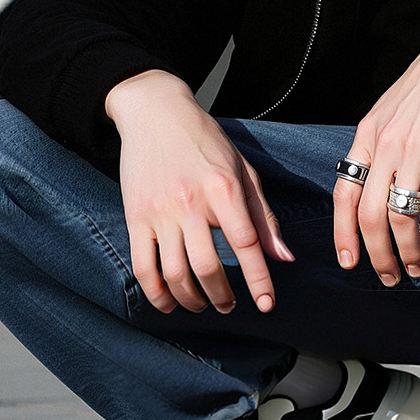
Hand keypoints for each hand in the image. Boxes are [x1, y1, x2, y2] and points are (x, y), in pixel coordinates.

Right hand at [105, 70, 292, 314]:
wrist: (155, 114)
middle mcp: (190, 202)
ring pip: (174, 273)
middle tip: (230, 306)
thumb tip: (284, 258)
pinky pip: (142, 266)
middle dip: (222, 296)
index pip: (246, 242)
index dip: (258, 279)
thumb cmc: (206, 142)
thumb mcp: (243, 170)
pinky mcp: (135, 216)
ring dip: (191, 300)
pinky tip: (169, 304)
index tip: (266, 305)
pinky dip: (156, 293)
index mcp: (223, 187)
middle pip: (207, 266)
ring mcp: (159, 211)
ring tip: (203, 306)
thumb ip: (263, 216)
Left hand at [334, 0, 419, 285]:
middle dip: (376, 254)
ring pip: (400, 213)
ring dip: (407, 249)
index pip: (343, 193)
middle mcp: (384, 142)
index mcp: (367, 135)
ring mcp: (414, 145)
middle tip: (390, 277)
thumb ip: (383, 144)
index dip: (343, 232)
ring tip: (417, 268)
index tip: (348, 262)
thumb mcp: (394, 110)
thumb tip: (379, 184)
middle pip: (369, 213)